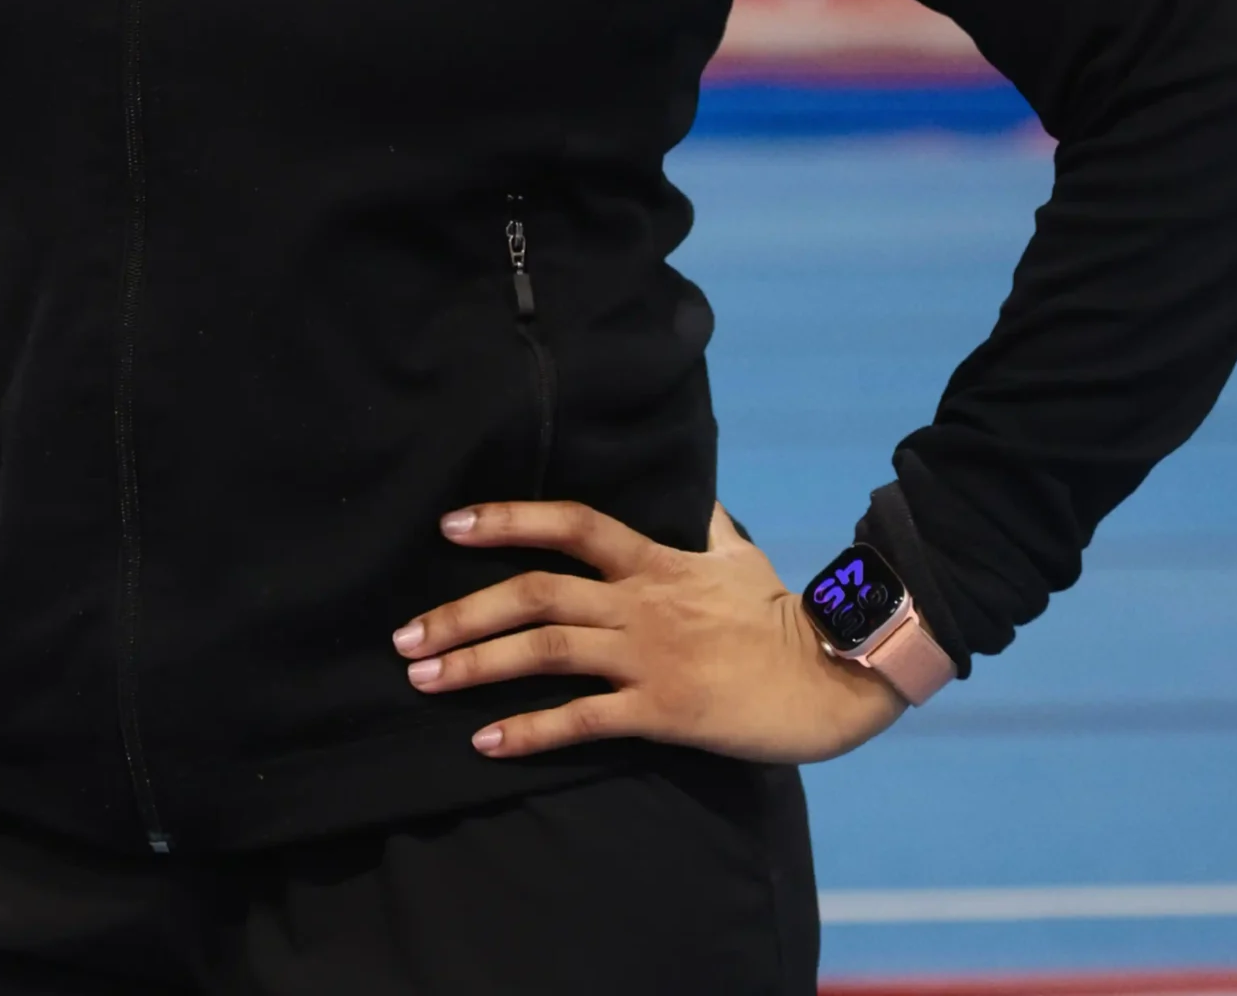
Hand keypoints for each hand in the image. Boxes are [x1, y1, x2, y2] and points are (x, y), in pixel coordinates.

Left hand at [393, 499, 906, 763]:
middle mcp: (640, 601)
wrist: (832, 673)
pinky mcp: (662, 709)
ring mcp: (649, 655)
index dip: (508, 519)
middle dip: (462, 611)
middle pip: (535, 591)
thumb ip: (708, 524)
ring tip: (422, 677)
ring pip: (546, 649)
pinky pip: (583, 719)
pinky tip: (486, 741)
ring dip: (477, 662)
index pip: (570, 525)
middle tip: (404, 635)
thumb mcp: (740, 554)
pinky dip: (530, 730)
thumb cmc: (783, 614)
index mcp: (654, 560)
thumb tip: (699, 495)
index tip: (451, 526)